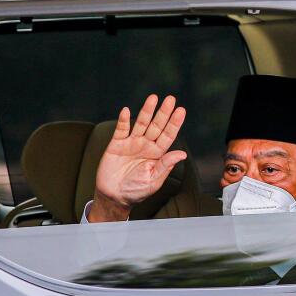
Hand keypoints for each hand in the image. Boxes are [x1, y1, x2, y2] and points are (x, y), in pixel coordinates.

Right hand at [87, 94, 186, 222]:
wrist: (114, 196)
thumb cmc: (136, 191)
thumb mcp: (154, 180)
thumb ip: (166, 165)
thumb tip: (182, 154)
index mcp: (157, 154)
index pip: (168, 135)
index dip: (174, 123)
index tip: (181, 110)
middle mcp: (146, 145)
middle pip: (156, 125)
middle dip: (163, 112)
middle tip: (170, 99)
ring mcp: (131, 143)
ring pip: (141, 124)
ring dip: (146, 111)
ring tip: (153, 98)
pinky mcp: (116, 144)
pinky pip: (121, 130)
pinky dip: (123, 120)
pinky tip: (126, 111)